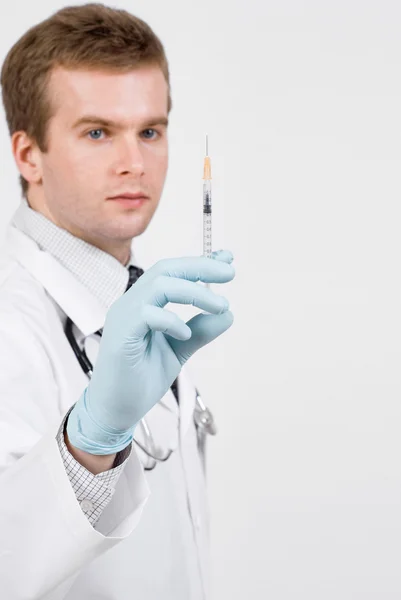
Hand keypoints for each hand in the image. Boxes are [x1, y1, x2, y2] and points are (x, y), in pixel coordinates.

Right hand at [66, 250, 234, 453]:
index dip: (200, 263)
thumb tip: (228, 313)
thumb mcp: (180, 349)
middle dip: (200, 267)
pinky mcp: (121, 335)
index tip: (227, 259)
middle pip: (166, 269)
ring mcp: (124, 317)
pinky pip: (147, 314)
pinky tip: (185, 335)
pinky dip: (171, 320)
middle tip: (230, 273)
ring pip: (159, 286)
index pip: (172, 273)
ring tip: (219, 305)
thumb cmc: (142, 379)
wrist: (116, 410)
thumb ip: (200, 330)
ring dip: (194, 292)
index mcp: (144, 303)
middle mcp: (132, 303)